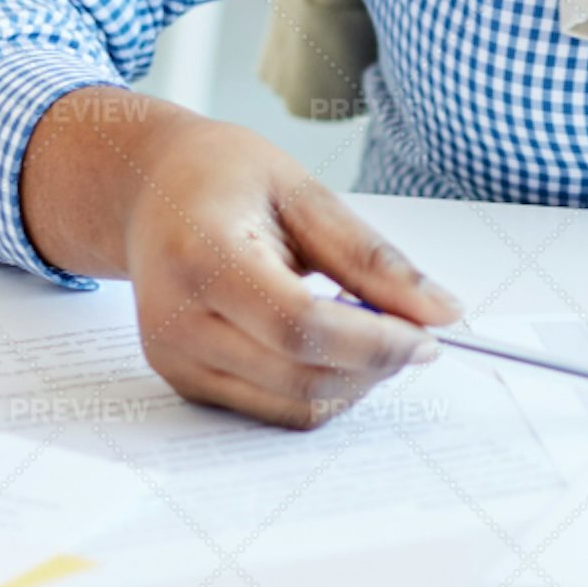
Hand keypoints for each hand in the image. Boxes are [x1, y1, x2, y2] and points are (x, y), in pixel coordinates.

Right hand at [19, 87, 462, 427]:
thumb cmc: (222, 177)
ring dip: (352, 383)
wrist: (147, 190)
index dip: (374, 340)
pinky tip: (333, 344)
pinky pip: (271, 409)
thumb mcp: (304, 192)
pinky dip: (319, 388)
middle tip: (415, 333)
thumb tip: (440, 312)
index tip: (428, 335)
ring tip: (372, 331)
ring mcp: (175, 360)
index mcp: (202, 257)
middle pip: (299, 377)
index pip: (299, 325)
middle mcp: (177, 321)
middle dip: (374, 366)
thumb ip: (371, 257)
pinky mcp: (183, 382)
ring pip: (291, 407)